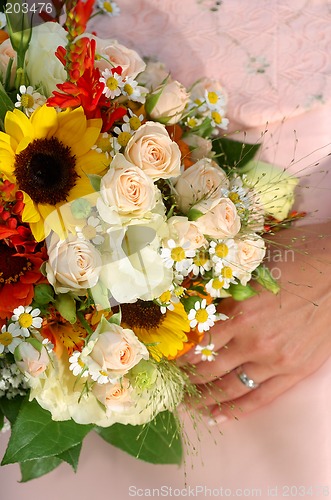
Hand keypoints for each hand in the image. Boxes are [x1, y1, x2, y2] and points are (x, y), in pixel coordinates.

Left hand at [183, 222, 330, 423]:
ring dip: (207, 398)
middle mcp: (253, 341)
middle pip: (210, 368)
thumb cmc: (296, 264)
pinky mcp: (295, 372)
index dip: (183, 355)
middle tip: (175, 384)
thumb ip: (228, 296)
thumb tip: (202, 309)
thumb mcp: (253, 274)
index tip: (171, 362)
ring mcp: (275, 361)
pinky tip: (219, 417)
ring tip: (191, 404)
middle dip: (189, 379)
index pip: (201, 343)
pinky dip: (238, 410)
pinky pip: (261, 398)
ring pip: (232, 387)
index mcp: (241, 313)